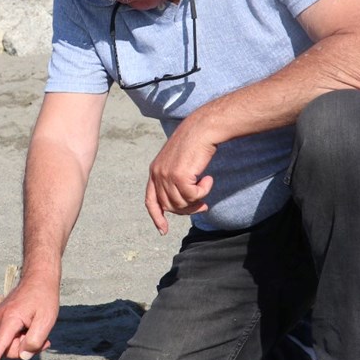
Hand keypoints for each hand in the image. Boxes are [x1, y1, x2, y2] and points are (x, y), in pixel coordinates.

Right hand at [0, 277, 56, 359]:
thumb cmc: (44, 297)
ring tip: (38, 328)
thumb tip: (23, 356)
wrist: (39, 276)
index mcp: (10, 319)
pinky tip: (32, 325)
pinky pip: (9, 334)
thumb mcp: (46, 321)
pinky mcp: (1, 316)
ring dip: (24, 340)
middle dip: (25, 348)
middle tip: (44, 340)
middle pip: (8, 348)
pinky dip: (21, 334)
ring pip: (10, 342)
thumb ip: (34, 341)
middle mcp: (0, 318)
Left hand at [144, 117, 215, 234]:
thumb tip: (183, 203)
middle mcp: (157, 174)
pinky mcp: (179, 176)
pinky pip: (193, 196)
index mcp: (154, 171)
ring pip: (182, 203)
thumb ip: (175, 180)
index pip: (150, 201)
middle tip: (203, 205)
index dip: (156, 217)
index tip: (163, 230)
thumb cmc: (195, 143)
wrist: (202, 129)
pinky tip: (208, 179)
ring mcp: (166, 176)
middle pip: (170, 206)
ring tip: (206, 185)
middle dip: (187, 209)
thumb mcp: (178, 162)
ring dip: (197, 199)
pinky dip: (203, 191)